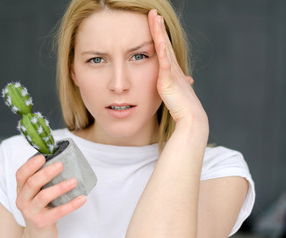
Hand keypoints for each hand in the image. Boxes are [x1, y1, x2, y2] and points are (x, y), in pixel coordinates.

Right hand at [16, 154, 86, 237]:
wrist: (37, 235)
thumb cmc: (40, 209)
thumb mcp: (36, 194)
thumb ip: (42, 180)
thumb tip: (60, 160)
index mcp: (21, 190)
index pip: (21, 174)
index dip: (31, 165)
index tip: (43, 156)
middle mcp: (22, 200)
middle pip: (32, 183)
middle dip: (47, 172)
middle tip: (61, 165)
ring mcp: (30, 212)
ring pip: (44, 196)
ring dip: (60, 187)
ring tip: (74, 181)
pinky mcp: (41, 222)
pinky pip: (58, 212)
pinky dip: (71, 204)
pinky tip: (82, 198)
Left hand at [148, 9, 206, 124]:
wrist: (191, 117)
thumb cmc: (183, 107)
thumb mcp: (176, 92)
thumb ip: (173, 85)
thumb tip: (180, 82)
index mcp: (172, 70)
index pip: (164, 48)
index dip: (159, 34)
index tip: (155, 22)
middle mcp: (173, 68)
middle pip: (164, 42)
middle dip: (158, 27)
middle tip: (154, 13)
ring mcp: (171, 73)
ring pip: (164, 48)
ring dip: (159, 32)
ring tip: (154, 18)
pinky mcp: (168, 81)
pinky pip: (164, 63)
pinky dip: (161, 51)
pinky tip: (158, 40)